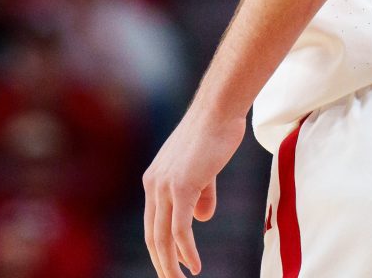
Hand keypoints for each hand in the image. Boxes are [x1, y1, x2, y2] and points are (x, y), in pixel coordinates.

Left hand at [142, 106, 245, 275]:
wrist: (219, 110)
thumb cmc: (215, 134)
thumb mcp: (203, 169)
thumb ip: (201, 195)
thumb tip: (201, 221)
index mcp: (154, 180)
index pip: (152, 223)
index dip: (160, 248)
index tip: (172, 266)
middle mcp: (153, 184)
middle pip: (152, 235)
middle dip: (161, 262)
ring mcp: (165, 186)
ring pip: (163, 237)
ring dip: (171, 264)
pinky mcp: (182, 187)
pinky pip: (180, 229)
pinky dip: (186, 251)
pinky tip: (195, 266)